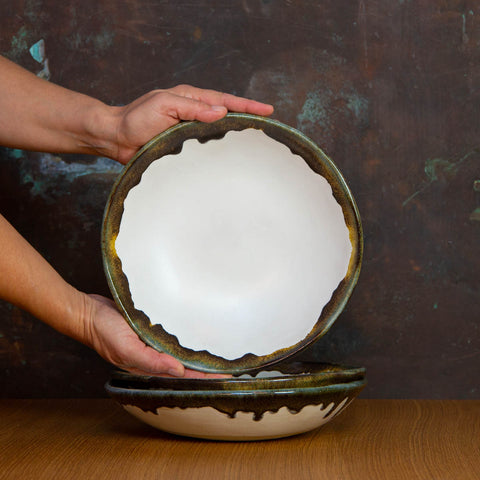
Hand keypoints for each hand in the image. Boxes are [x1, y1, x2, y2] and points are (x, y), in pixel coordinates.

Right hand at [84, 294, 226, 377]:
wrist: (88, 312)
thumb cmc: (103, 332)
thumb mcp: (126, 348)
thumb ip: (151, 362)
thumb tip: (177, 372)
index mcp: (149, 366)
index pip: (182, 375)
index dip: (204, 377)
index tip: (225, 378)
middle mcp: (153, 357)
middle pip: (184, 366)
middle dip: (205, 369)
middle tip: (229, 367)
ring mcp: (151, 344)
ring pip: (179, 353)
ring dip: (197, 354)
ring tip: (218, 354)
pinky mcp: (150, 331)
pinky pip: (171, 338)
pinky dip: (184, 339)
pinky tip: (195, 335)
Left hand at [112, 84, 273, 163]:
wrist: (117, 139)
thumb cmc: (136, 119)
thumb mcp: (164, 105)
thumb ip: (192, 108)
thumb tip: (221, 111)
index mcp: (191, 99)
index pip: (225, 101)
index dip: (246, 106)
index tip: (267, 111)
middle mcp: (193, 114)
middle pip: (226, 116)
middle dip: (247, 120)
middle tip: (268, 127)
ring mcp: (190, 132)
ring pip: (219, 134)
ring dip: (236, 138)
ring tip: (256, 143)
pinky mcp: (185, 148)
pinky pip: (207, 149)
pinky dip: (220, 152)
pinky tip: (229, 160)